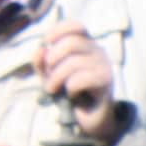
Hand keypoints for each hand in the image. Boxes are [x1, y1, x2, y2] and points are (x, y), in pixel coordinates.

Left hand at [36, 21, 118, 142]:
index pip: (76, 27)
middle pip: (71, 43)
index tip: (46, 42)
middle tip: (48, 75)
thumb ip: (42, 63)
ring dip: (56, 78)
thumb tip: (39, 50)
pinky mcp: (106, 82)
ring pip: (73, 63)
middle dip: (52, 60)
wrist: (91, 118)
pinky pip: (80, 79)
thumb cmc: (71, 93)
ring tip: (52, 89)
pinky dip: (70, 88)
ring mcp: (104, 66)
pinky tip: (72, 94)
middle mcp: (98, 52)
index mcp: (86, 46)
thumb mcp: (51, 76)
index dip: (58, 31)